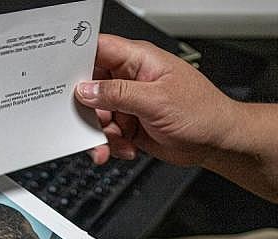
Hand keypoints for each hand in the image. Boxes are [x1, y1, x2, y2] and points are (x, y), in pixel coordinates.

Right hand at [76, 34, 238, 166]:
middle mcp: (130, 79)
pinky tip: (127, 148)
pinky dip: (112, 145)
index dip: (76, 60)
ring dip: (102, 135)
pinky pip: (107, 134)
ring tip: (116, 144)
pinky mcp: (130, 124)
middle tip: (92, 125)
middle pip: (90, 89)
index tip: (61, 78)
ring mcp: (129, 102)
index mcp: (138, 60)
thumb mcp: (156, 100)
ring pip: (97, 116)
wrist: (216, 142)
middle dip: (88, 111)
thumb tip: (86, 90)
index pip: (97, 50)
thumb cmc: (202, 112)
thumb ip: (118, 94)